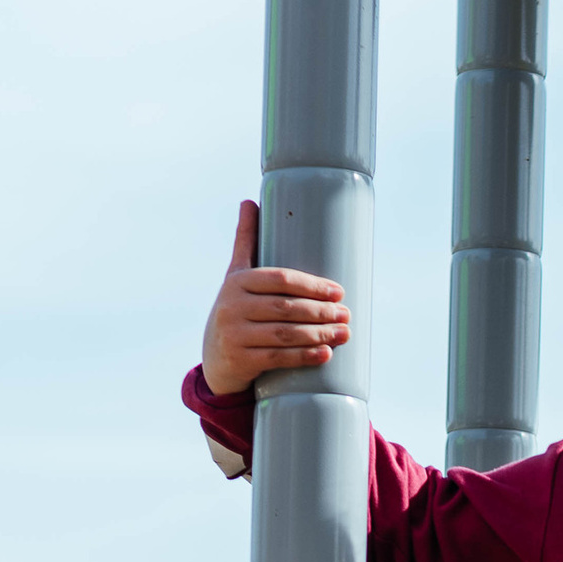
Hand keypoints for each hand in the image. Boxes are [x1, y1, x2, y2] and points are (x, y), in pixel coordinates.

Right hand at [199, 200, 351, 397]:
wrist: (216, 359)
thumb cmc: (235, 310)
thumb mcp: (236, 276)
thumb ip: (246, 242)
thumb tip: (249, 202)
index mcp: (237, 281)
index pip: (281, 279)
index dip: (312, 285)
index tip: (339, 292)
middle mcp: (232, 306)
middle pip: (286, 307)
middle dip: (321, 312)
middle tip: (346, 315)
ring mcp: (234, 334)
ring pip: (284, 333)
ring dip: (319, 334)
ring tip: (344, 333)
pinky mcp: (240, 360)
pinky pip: (278, 357)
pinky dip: (304, 356)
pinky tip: (325, 354)